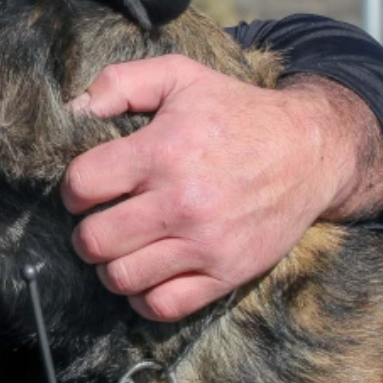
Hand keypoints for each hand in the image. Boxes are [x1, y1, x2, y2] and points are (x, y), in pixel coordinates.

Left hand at [60, 55, 382, 321]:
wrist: (310, 151)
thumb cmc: (236, 111)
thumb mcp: (179, 76)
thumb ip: (119, 82)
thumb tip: (74, 108)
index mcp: (163, 152)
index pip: (82, 185)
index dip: (72, 188)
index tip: (85, 188)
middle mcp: (181, 202)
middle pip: (94, 239)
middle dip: (84, 232)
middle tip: (97, 221)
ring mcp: (205, 243)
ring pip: (122, 277)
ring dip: (109, 266)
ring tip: (120, 247)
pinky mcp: (227, 273)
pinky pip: (163, 306)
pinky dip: (143, 296)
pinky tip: (146, 272)